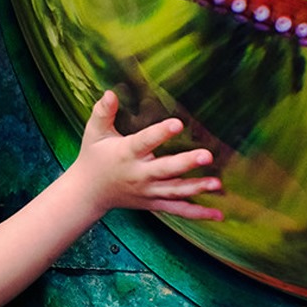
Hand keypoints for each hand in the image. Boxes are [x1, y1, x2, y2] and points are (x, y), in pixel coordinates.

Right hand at [71, 90, 222, 220]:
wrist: (88, 193)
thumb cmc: (93, 157)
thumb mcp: (94, 133)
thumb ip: (103, 112)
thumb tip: (111, 92)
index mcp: (126, 154)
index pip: (145, 142)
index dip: (161, 133)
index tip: (178, 123)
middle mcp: (139, 175)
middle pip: (165, 169)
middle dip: (186, 163)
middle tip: (207, 155)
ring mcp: (148, 192)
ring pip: (175, 191)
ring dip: (197, 188)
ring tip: (217, 184)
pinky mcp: (154, 203)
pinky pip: (177, 209)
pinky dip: (197, 213)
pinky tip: (218, 214)